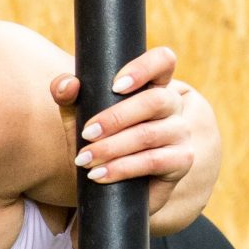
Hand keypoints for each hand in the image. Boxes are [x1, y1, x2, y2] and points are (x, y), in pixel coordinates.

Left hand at [51, 45, 194, 212]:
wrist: (107, 186)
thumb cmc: (96, 143)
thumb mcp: (78, 118)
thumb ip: (68, 97)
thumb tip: (69, 84)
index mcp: (152, 86)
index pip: (163, 61)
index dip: (144, 68)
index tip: (115, 85)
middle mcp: (172, 105)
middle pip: (154, 100)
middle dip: (115, 118)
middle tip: (87, 133)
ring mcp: (180, 132)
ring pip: (149, 134)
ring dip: (111, 148)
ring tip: (84, 159)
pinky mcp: (181, 160)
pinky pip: (153, 161)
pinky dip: (121, 168)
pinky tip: (99, 174)